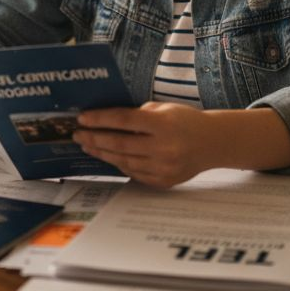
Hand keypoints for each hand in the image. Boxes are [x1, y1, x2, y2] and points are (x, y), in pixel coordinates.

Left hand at [73, 102, 215, 187]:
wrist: (212, 143)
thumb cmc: (185, 121)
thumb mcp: (164, 109)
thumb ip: (139, 114)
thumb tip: (107, 119)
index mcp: (163, 124)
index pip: (124, 120)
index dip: (100, 119)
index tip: (82, 118)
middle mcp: (163, 148)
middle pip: (119, 144)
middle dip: (94, 138)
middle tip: (78, 134)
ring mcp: (163, 168)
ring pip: (123, 161)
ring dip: (102, 153)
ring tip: (88, 145)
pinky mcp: (163, 181)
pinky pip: (133, 173)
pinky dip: (119, 164)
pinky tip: (108, 156)